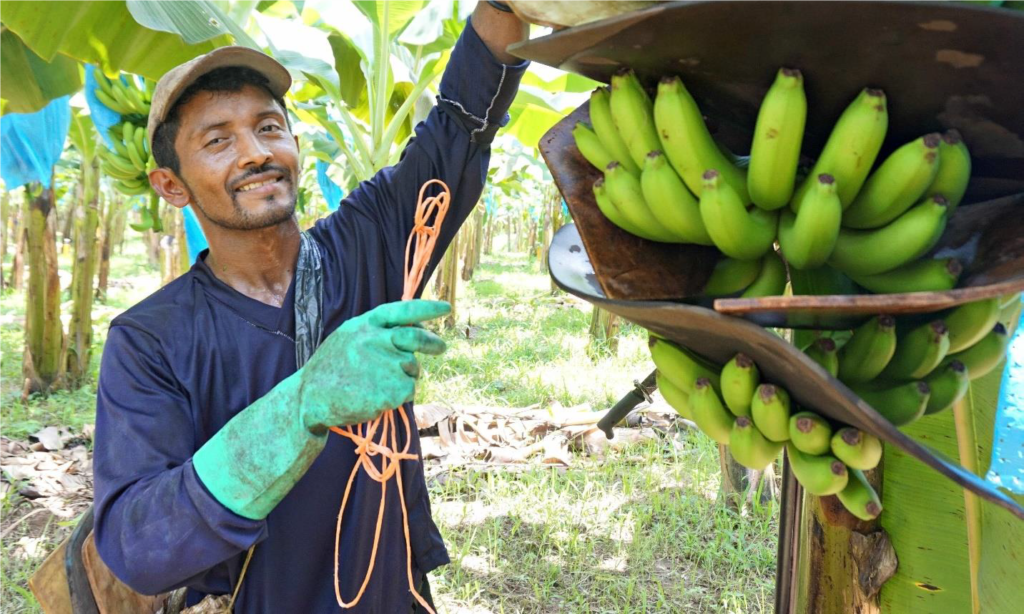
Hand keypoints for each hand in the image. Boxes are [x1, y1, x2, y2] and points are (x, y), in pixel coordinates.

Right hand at [299, 300, 449, 430]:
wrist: (310, 398)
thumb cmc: (331, 369)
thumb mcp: (349, 338)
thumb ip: (376, 333)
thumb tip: (411, 333)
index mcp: (365, 325)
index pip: (403, 311)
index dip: (427, 309)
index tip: (446, 308)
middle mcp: (377, 340)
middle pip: (415, 338)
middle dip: (432, 342)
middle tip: (441, 347)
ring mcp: (385, 364)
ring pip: (411, 368)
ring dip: (403, 377)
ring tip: (375, 384)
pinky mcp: (391, 389)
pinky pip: (408, 391)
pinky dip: (399, 396)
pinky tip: (376, 397)